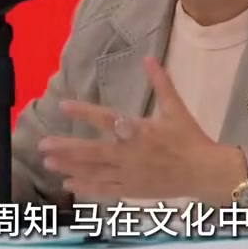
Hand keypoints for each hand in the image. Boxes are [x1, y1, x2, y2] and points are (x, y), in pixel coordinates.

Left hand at [38, 56, 246, 202]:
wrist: (205, 172)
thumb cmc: (189, 138)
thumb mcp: (176, 108)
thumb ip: (161, 83)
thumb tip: (148, 58)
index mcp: (140, 131)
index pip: (107, 119)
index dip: (84, 113)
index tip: (63, 106)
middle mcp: (131, 154)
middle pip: (93, 151)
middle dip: (67, 148)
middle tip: (42, 145)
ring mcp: (130, 174)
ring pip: (95, 172)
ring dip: (70, 167)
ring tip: (48, 163)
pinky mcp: (132, 190)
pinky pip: (105, 189)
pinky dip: (86, 188)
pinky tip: (68, 185)